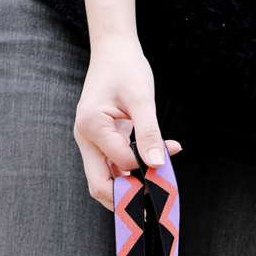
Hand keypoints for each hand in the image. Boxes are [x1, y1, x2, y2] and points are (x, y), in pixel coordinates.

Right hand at [73, 32, 181, 209]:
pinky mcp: (101, 142)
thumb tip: (158, 163)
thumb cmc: (126, 69)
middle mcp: (86, 137)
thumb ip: (149, 132)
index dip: (146, 168)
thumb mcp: (141, 98)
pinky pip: (114, 167)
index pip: (120, 163)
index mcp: (92, 126)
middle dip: (126, 199)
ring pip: (106, 180)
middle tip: (153, 205)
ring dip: (131, 187)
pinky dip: (132, 172)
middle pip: (100, 185)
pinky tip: (154, 164)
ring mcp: (91, 142)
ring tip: (157, 186)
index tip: (169, 160)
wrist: (114, 50)